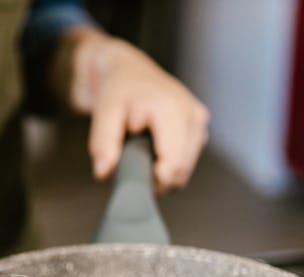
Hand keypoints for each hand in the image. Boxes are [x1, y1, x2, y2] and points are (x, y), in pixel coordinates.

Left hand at [65, 29, 209, 193]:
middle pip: (180, 171)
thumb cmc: (118, 89)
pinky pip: (187, 161)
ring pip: (185, 171)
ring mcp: (200, 120)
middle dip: (155, 177)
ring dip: (162, 171)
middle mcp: (193, 114)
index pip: (173, 164)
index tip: (133, 173)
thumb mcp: (103, 112)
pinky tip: (154, 147)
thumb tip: (104, 172)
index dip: (152, 179)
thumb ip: (103, 142)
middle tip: (133, 159)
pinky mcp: (200, 125)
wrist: (129, 70)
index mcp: (172, 109)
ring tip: (142, 149)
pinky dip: (170, 162)